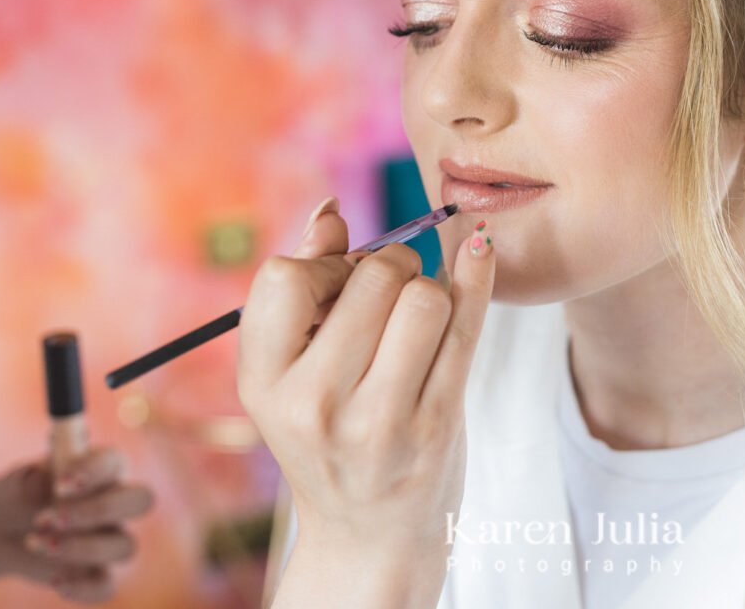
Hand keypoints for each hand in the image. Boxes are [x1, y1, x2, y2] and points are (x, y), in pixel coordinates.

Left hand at [0, 447, 153, 601]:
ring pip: (126, 546)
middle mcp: (108, 501)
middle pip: (140, 502)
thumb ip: (30, 482)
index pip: (119, 459)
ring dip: (82, 548)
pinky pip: (109, 586)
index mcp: (92, 467)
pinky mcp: (92, 577)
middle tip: (47, 518)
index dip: (99, 469)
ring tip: (36, 545)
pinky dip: (83, 585)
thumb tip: (49, 468)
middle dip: (98, 511)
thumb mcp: (3, 490)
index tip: (61, 479)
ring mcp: (103, 540)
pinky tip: (52, 578)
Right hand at [237, 197, 494, 605]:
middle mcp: (315, 405)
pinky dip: (476, 276)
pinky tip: (481, 248)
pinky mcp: (437, 426)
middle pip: (371, 278)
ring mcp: (379, 421)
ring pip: (424, 297)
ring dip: (430, 290)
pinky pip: (467, 326)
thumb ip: (305, 286)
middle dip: (388, 269)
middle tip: (388, 299)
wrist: (369, 535)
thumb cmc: (329, 434)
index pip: (285, 276)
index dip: (323, 266)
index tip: (338, 288)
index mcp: (263, 383)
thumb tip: (330, 210)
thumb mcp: (291, 374)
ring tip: (418, 318)